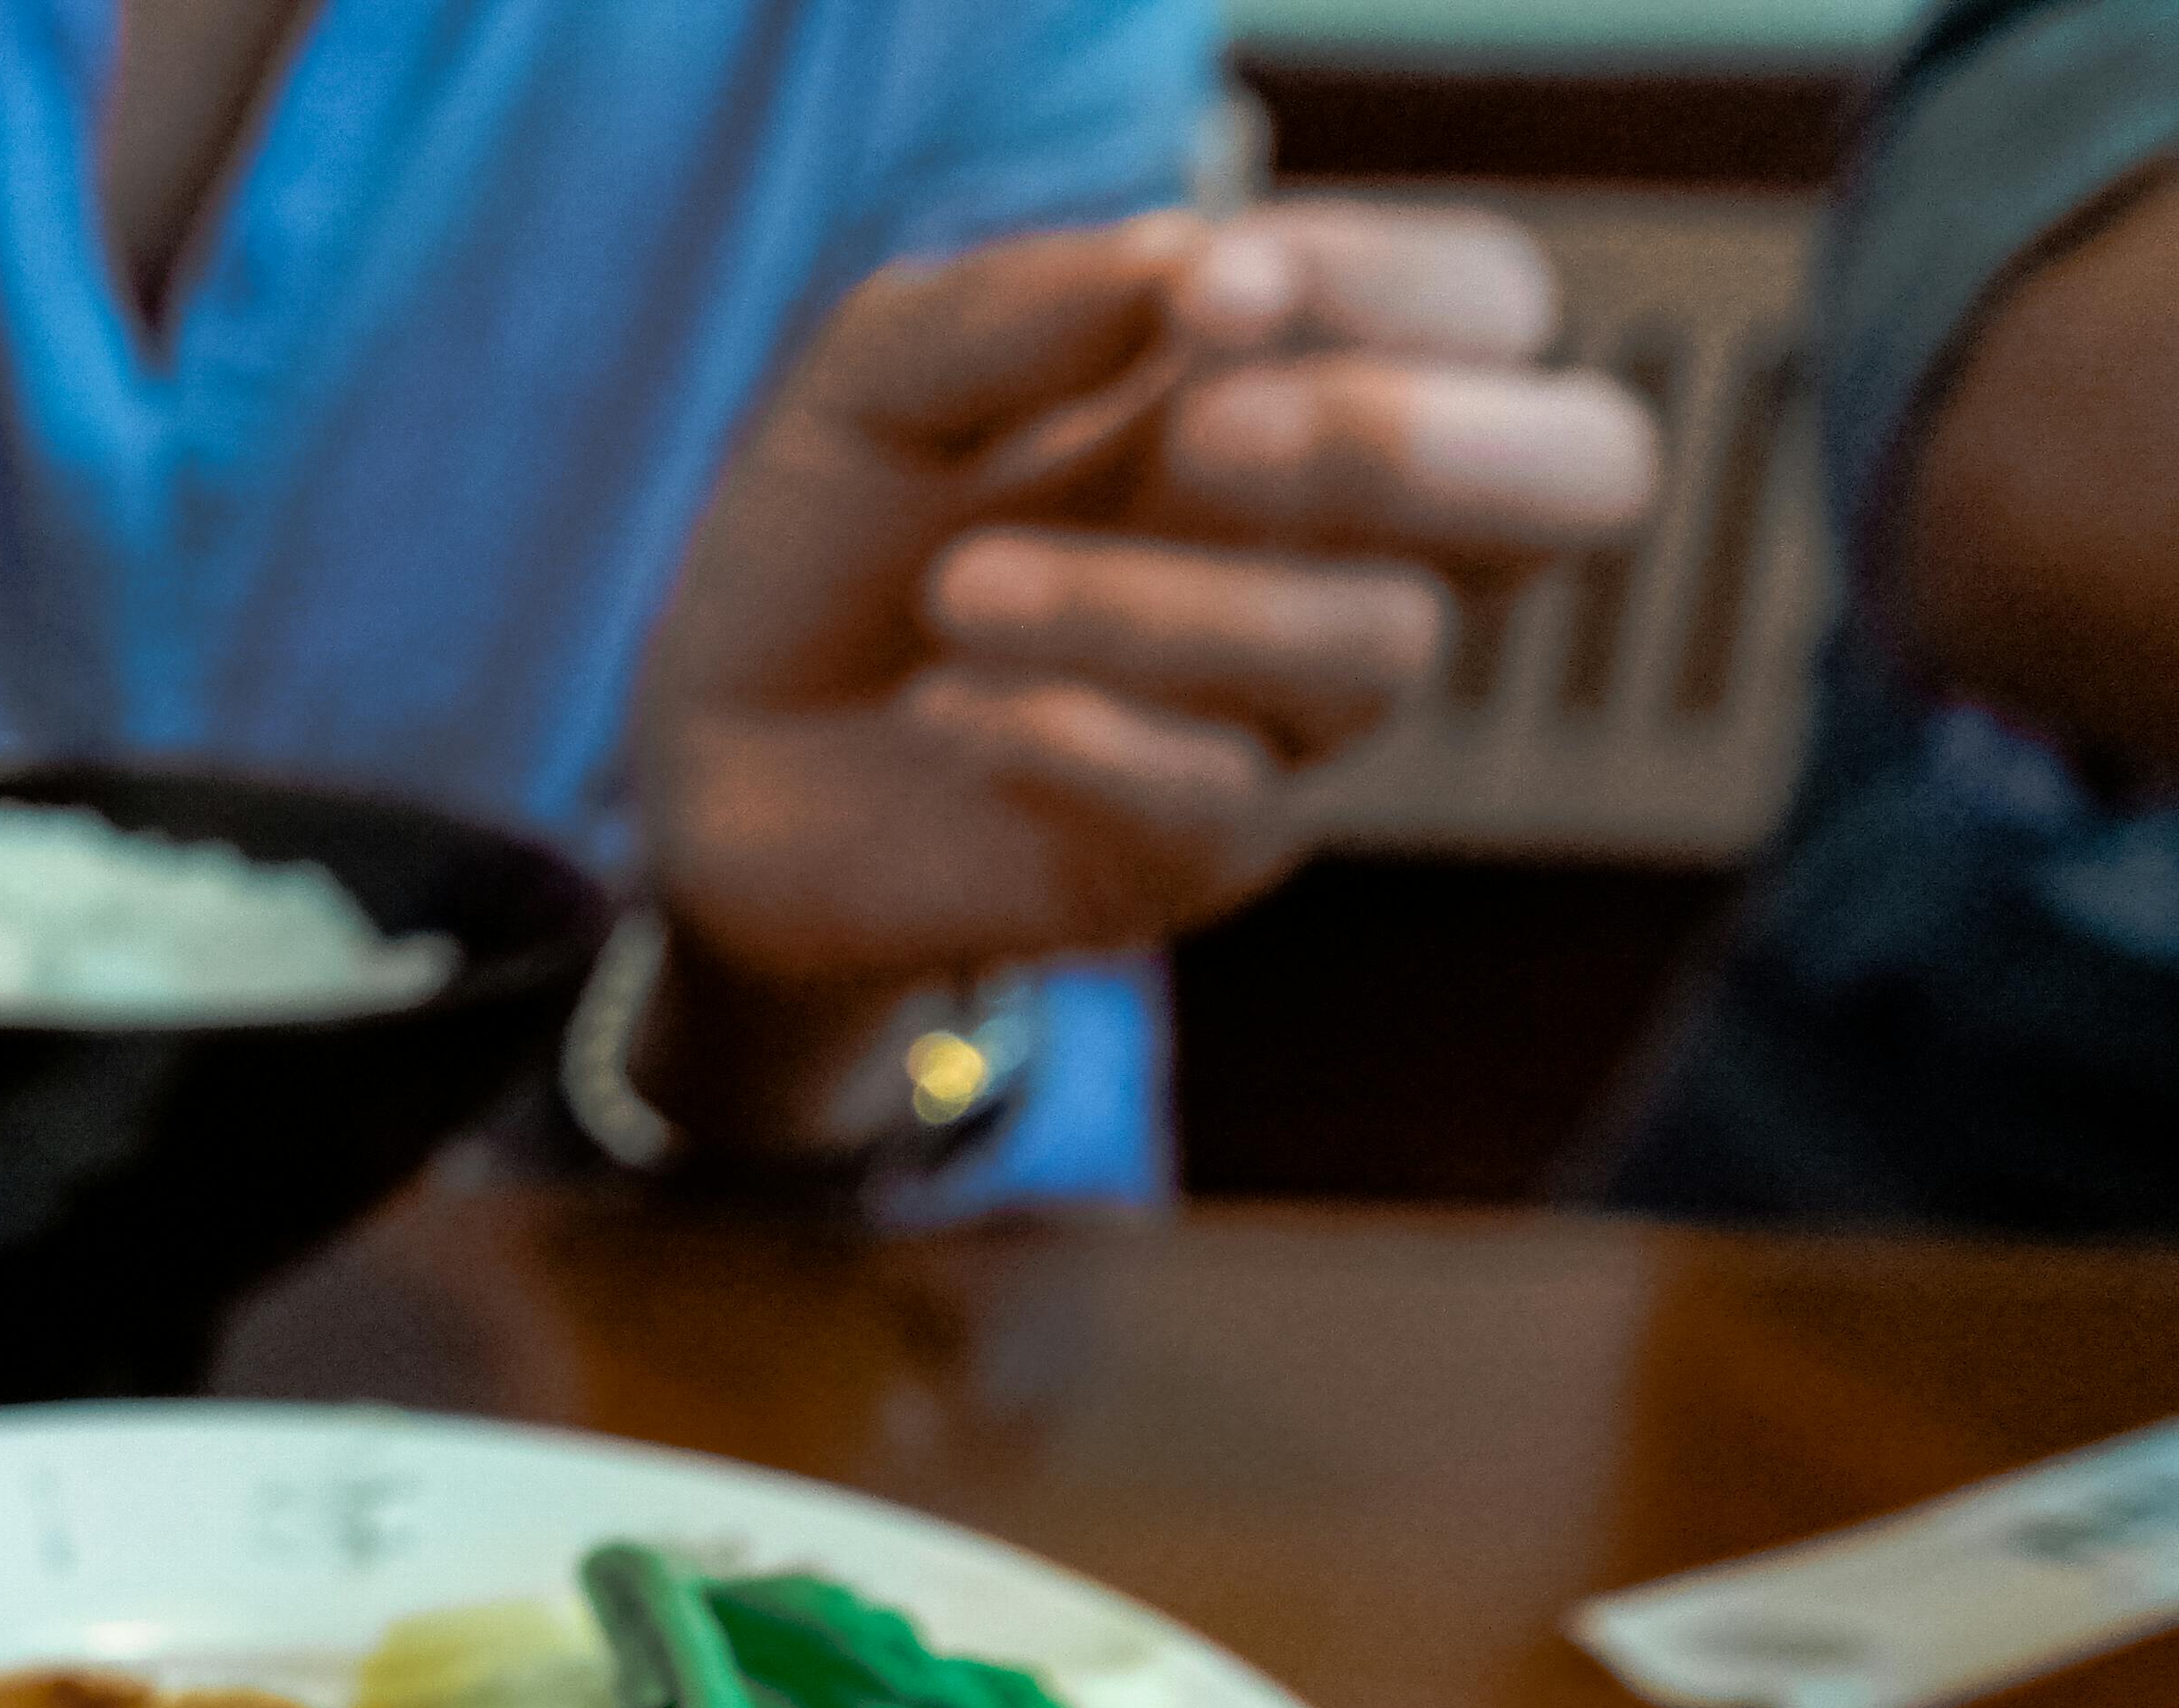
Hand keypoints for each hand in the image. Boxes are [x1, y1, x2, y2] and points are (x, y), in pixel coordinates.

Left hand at [630, 204, 1663, 1153]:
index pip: (1489, 307)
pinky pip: (1231, 796)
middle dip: (1412, 440)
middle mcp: (1343, 546)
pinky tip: (947, 710)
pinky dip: (1083, 739)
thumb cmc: (833, 545)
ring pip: (1375, 645)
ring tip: (956, 590)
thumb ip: (1027, 304)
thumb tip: (1188, 259)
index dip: (1390, 284)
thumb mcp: (884, 378)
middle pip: (1586, 480)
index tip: (1206, 296)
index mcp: (1301, 391)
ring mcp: (1294, 714)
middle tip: (1199, 435)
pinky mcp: (1207, 854)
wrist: (716, 762)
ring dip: (1157, 599)